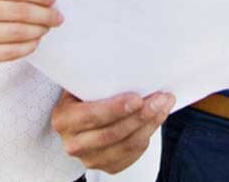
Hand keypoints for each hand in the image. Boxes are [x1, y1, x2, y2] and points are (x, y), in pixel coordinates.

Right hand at [51, 90, 172, 171]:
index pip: (91, 116)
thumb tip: (126, 62)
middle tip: (161, 98)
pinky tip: (156, 120)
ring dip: (150, 124)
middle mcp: (73, 143)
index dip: (116, 109)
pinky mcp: (107, 167)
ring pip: (127, 145)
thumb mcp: (81, 86)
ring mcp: (90, 159)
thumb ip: (96, 80)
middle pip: (113, 133)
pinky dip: (147, 135)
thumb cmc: (84, 98)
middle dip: (141, 115)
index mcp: (63, 119)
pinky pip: (132, 154)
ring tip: (164, 105)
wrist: (80, 121)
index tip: (137, 98)